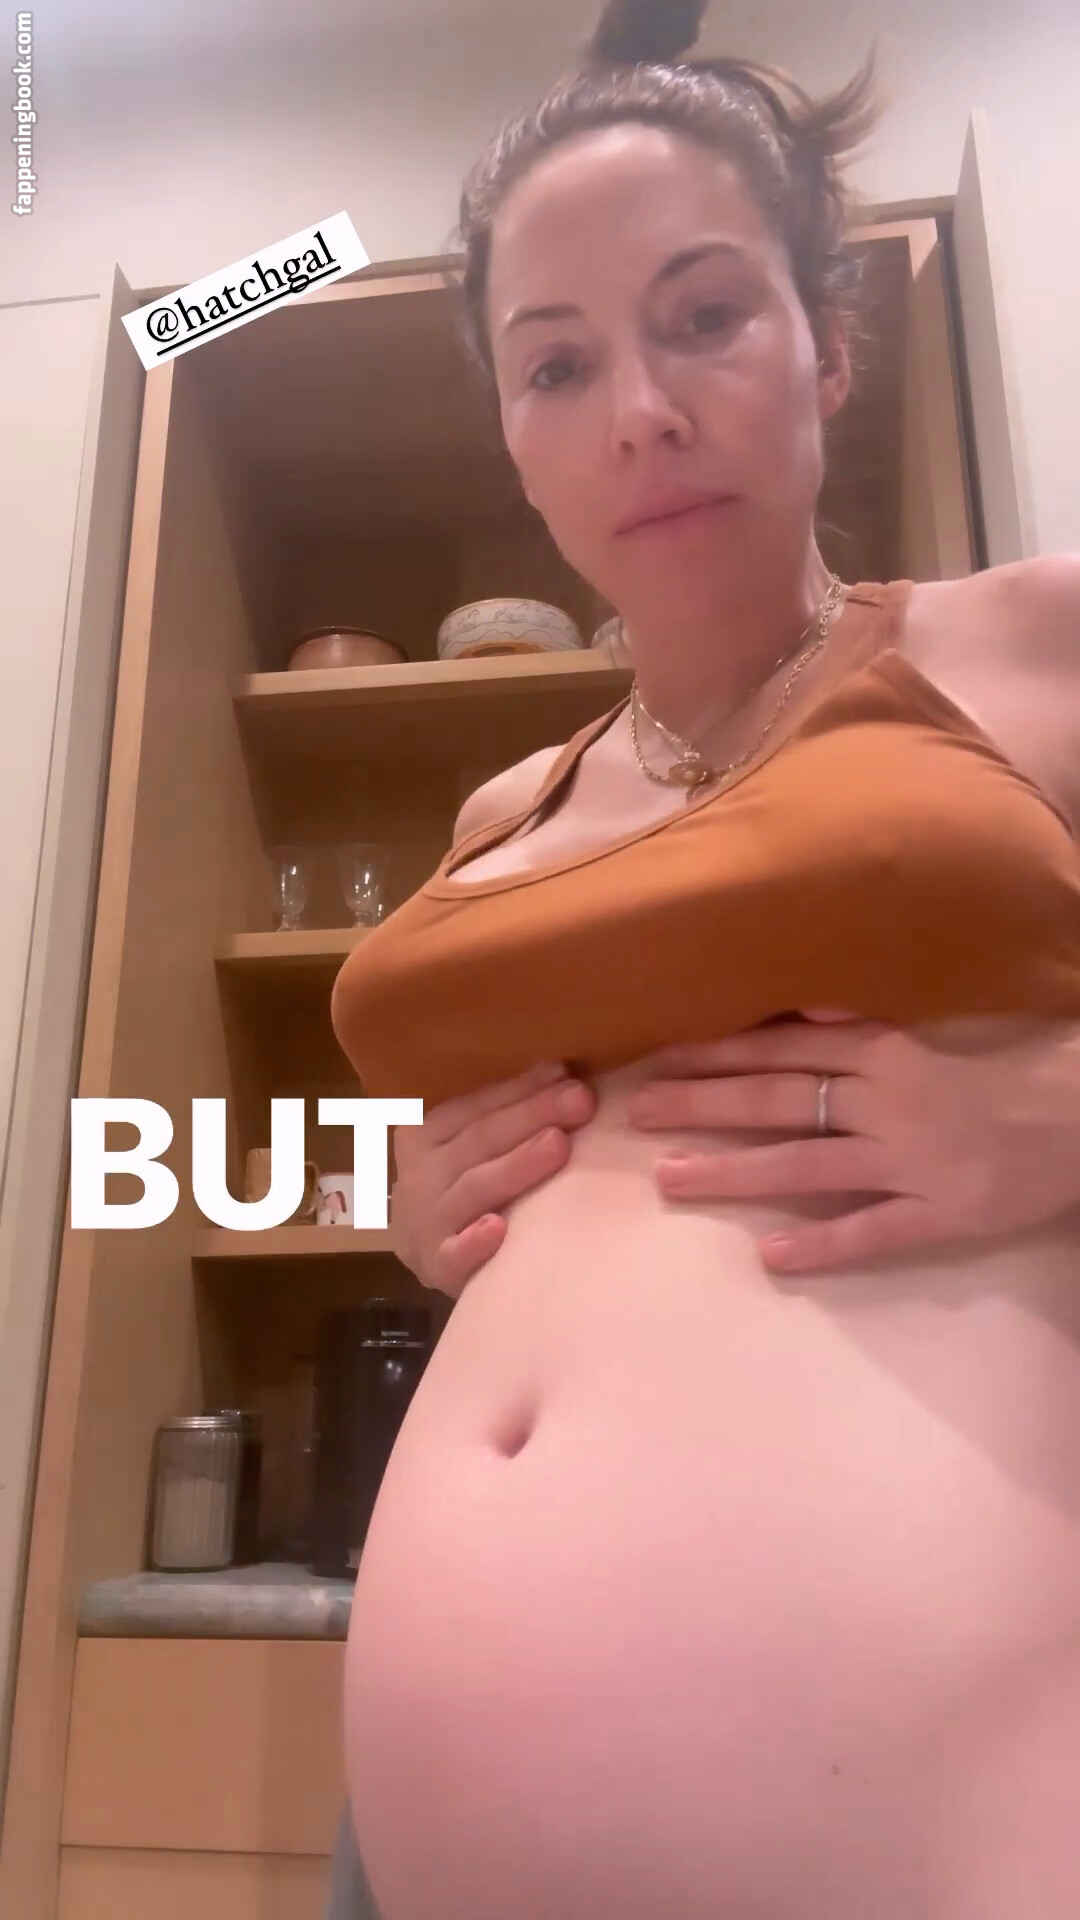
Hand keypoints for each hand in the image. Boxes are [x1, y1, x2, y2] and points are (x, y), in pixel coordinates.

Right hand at [390, 1060, 595, 1296]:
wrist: (428, 1252)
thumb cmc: (462, 1186)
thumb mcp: (468, 1146)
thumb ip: (502, 1114)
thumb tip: (564, 1072)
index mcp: (425, 1133)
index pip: (475, 1106)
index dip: (521, 1088)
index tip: (566, 1072)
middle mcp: (421, 1173)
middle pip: (480, 1140)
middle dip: (532, 1115)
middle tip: (579, 1100)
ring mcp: (426, 1221)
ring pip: (474, 1189)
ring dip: (516, 1167)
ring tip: (558, 1145)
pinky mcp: (438, 1265)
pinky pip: (454, 1255)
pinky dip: (474, 1243)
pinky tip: (499, 1230)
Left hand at [626, 1011, 1079, 1271]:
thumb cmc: (1013, 1065)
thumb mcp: (936, 1029)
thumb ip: (865, 1024)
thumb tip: (803, 1011)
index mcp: (885, 1050)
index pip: (781, 1049)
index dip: (716, 1053)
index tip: (658, 1056)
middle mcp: (885, 1102)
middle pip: (776, 1101)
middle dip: (702, 1105)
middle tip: (638, 1111)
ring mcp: (909, 1162)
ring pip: (804, 1166)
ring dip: (733, 1172)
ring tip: (670, 1180)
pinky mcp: (939, 1214)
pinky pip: (871, 1232)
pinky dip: (821, 1246)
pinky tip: (770, 1258)